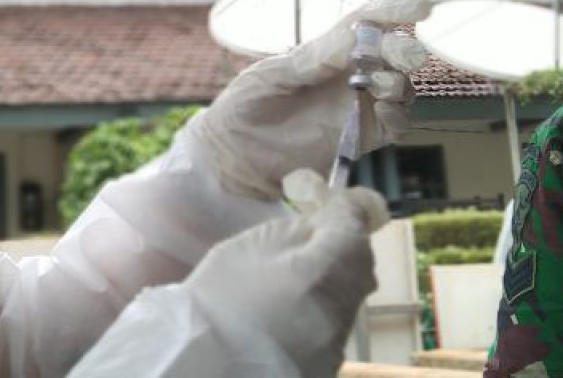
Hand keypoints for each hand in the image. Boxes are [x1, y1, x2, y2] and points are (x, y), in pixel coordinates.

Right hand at [183, 188, 386, 375]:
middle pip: (359, 265)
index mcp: (324, 270)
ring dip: (331, 279)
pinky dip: (320, 309)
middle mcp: (342, 307)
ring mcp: (337, 342)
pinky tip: (290, 310)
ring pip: (347, 296)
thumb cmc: (217, 302)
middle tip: (313, 235)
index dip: (343, 209)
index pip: (352, 227)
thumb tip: (318, 226)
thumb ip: (290, 233)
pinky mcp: (328, 366)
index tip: (328, 201)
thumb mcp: (244, 250)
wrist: (203, 366)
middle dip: (342, 245)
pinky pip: (333, 324)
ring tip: (297, 274)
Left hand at [187, 0, 430, 200]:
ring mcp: (360, 106)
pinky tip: (383, 112)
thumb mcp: (270, 75)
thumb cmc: (246, 105)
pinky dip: (399, 116)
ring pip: (402, 87)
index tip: (422, 6)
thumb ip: (311, 59)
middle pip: (393, 53)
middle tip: (400, 54)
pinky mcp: (363, 138)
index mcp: (328, 50)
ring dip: (399, 82)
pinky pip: (397, 125)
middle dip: (401, 49)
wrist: (234, 155)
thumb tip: (354, 36)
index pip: (368, 23)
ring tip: (380, 85)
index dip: (395, 10)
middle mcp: (351, 74)